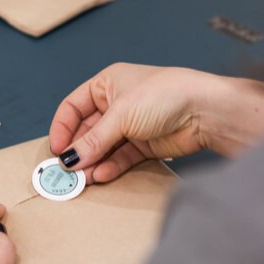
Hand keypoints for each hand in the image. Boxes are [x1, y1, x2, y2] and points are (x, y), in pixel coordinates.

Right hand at [50, 64, 263, 181]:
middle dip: (77, 150)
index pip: (73, 106)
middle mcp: (116, 103)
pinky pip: (120, 158)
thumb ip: (94, 139)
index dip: (62, 127)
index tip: (56, 149)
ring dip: (92, 162)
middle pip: (87, 130)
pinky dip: (109, 167)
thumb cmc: (165, 95)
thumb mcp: (121, 114)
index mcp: (107, 84)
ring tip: (82, 179)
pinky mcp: (144, 145)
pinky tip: (101, 176)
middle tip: (66, 171)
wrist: (206, 112)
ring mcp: (131, 125)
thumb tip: (69, 159)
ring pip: (102, 147)